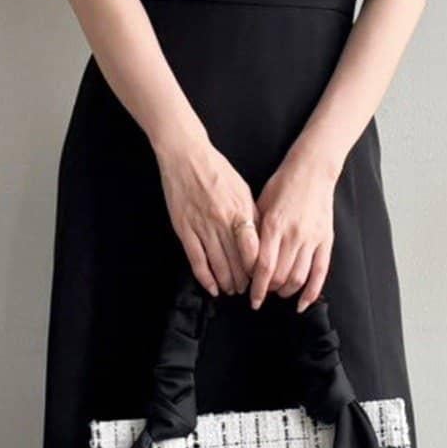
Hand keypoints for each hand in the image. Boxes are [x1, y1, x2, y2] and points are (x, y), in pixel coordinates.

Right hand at [155, 132, 260, 294]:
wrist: (186, 156)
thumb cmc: (217, 170)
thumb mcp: (243, 189)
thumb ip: (252, 214)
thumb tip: (262, 238)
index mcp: (240, 210)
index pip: (253, 249)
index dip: (258, 268)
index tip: (261, 276)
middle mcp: (223, 221)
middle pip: (236, 260)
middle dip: (243, 279)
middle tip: (247, 289)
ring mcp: (202, 226)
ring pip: (218, 264)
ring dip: (227, 281)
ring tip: (231, 290)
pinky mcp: (185, 229)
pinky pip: (196, 260)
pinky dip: (205, 277)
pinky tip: (212, 288)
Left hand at [249, 147, 338, 310]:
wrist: (312, 170)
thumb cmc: (282, 185)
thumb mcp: (260, 205)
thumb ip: (254, 233)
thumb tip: (246, 260)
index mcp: (273, 226)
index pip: (263, 267)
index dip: (257, 288)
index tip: (252, 298)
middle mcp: (293, 234)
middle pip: (279, 276)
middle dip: (269, 289)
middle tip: (264, 291)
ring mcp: (311, 238)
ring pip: (298, 278)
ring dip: (286, 291)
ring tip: (279, 292)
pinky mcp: (325, 240)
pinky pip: (320, 273)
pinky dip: (311, 293)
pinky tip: (302, 304)